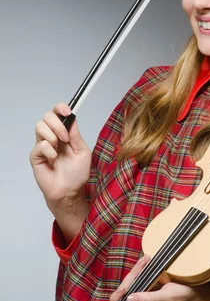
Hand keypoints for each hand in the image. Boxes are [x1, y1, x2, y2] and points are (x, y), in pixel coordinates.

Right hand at [29, 102, 90, 240]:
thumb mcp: (82, 151)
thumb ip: (76, 135)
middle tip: (66, 138)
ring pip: (40, 126)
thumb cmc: (77, 174)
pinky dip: (49, 151)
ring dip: (53, 136)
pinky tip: (53, 159)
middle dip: (58, 124)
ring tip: (59, 149)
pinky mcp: (36, 156)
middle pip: (47, 116)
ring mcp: (42, 146)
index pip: (58, 114)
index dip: (61, 108)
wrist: (70, 192)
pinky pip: (39, 145)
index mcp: (64, 134)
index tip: (68, 111)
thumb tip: (72, 118)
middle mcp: (52, 137)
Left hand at [110, 255, 209, 300]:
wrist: (200, 292)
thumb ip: (149, 299)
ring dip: (137, 269)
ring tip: (147, 259)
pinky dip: (143, 267)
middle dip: (132, 276)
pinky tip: (149, 260)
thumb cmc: (185, 296)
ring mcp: (145, 294)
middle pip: (125, 291)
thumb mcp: (168, 297)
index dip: (119, 296)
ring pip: (132, 281)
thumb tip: (129, 300)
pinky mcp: (150, 286)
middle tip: (144, 263)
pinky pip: (141, 276)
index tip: (128, 282)